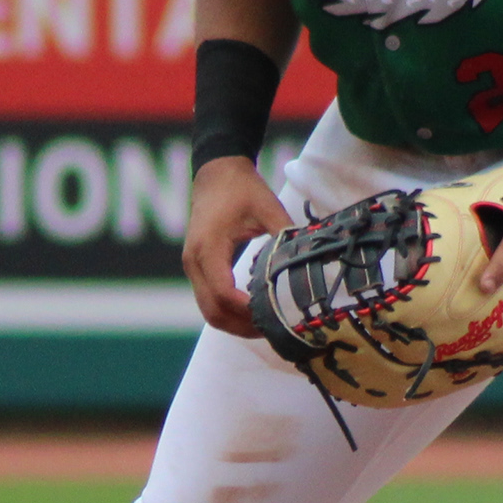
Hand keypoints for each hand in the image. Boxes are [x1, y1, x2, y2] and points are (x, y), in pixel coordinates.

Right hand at [182, 157, 294, 336]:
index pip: (223, 293)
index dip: (247, 311)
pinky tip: (251, 313)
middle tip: (272, 330)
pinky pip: (207, 300)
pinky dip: (227, 313)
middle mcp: (194, 261)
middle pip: (212, 311)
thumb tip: (310, 259)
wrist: (216, 172)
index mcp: (209, 247)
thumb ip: (285, 234)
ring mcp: (193, 267)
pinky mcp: (197, 268)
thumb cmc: (241, 188)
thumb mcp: (267, 207)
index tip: (272, 317)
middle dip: (241, 326)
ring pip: (208, 311)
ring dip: (234, 324)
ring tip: (264, 327)